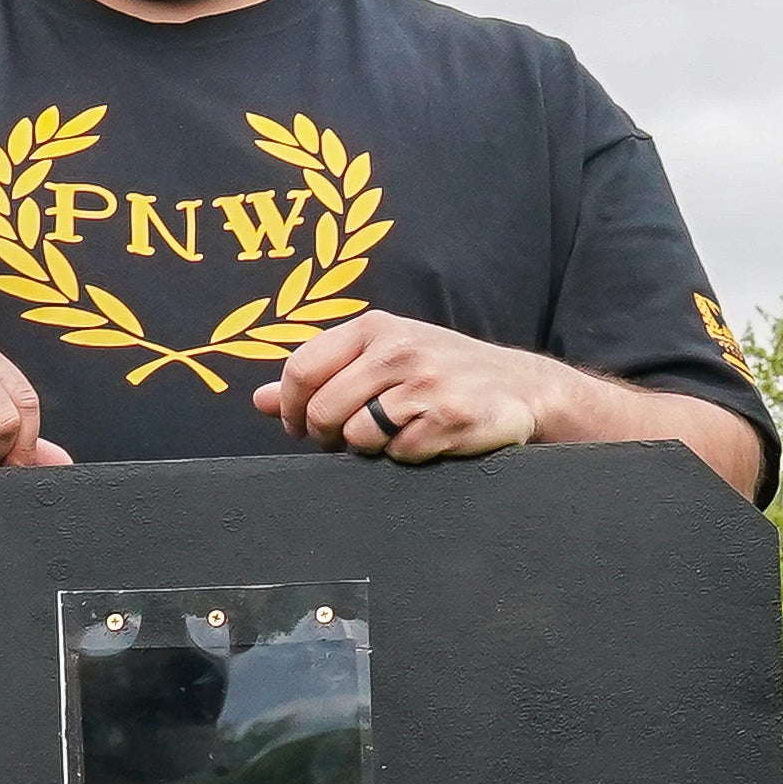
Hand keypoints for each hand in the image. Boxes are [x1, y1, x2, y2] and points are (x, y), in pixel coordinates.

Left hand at [256, 312, 558, 463]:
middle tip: (347, 440)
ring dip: (371, 446)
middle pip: (326, 410)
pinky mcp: (449, 416)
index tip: (303, 428)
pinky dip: (407, 455)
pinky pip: (399, 453)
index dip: (293, 409)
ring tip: (396, 432)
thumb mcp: (380, 358)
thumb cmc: (442, 371)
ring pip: (359, 436)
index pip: (302, 369)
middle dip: (328, 436)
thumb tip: (259, 401)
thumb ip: (321, 376)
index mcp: (373, 328)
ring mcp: (424, 382)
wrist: (522, 386)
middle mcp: (397, 349)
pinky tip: (426, 439)